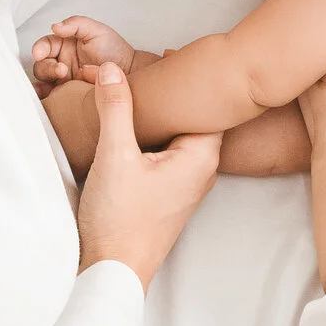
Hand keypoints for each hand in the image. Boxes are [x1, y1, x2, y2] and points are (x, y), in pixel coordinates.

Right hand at [32, 17, 144, 96]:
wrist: (131, 73)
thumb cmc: (116, 51)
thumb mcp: (97, 31)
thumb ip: (76, 24)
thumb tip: (56, 26)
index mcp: (65, 45)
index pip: (44, 46)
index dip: (39, 48)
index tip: (40, 53)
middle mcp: (61, 62)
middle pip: (41, 65)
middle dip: (47, 67)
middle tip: (62, 69)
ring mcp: (63, 80)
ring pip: (43, 82)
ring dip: (46, 81)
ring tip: (61, 80)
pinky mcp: (67, 95)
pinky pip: (51, 96)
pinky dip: (46, 97)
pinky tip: (49, 95)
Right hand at [72, 65, 222, 287]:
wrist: (114, 270)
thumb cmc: (120, 221)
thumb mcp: (114, 156)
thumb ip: (115, 109)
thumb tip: (112, 70)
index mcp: (200, 157)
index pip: (212, 104)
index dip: (197, 78)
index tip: (174, 56)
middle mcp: (201, 169)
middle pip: (198, 118)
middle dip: (181, 93)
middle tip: (159, 65)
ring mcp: (186, 183)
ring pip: (182, 136)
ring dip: (168, 114)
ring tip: (145, 88)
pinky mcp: (169, 192)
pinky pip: (170, 152)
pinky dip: (158, 134)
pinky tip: (136, 124)